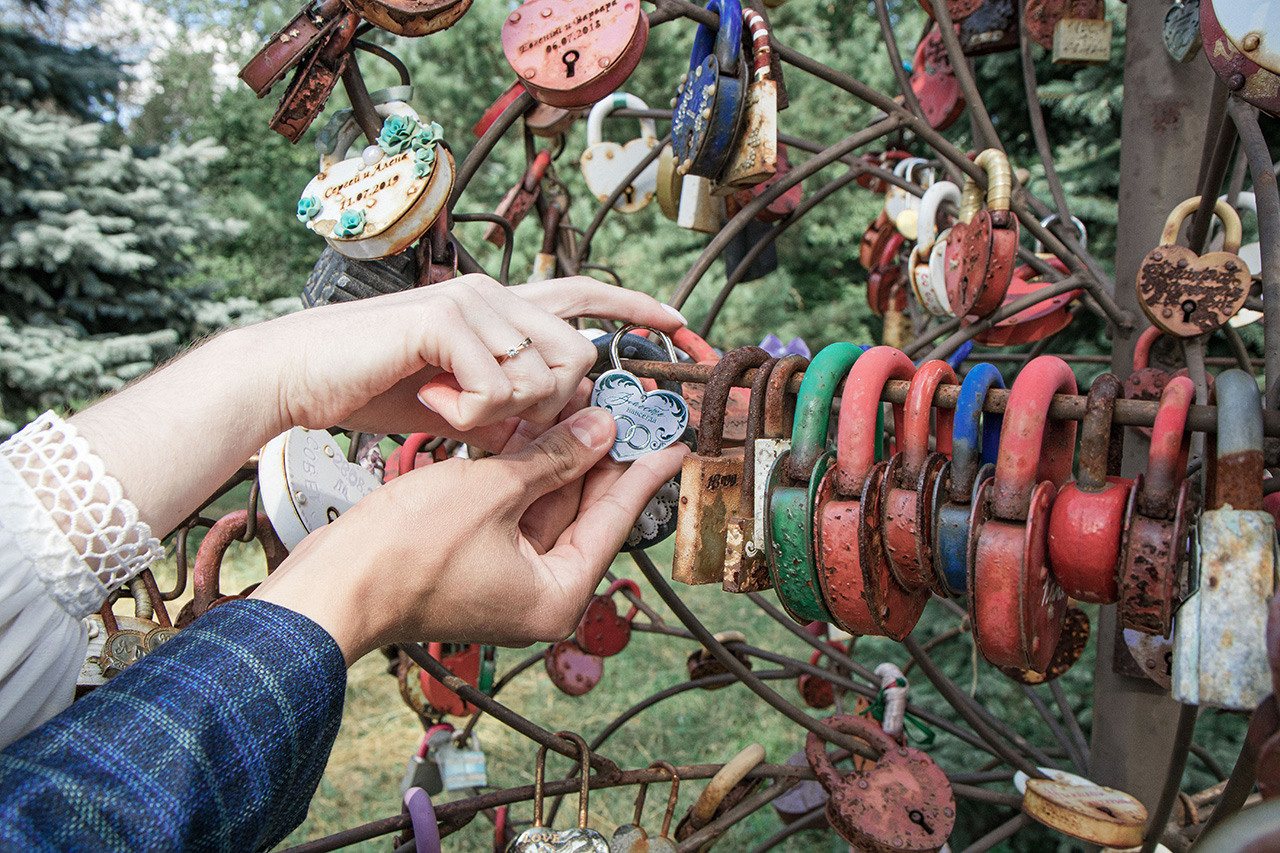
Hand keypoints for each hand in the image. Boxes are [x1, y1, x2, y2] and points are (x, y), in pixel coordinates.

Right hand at [248, 406, 686, 662]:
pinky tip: (542, 422)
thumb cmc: (403, 554)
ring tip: (591, 399)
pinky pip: (518, 506)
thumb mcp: (490, 493)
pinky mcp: (479, 559)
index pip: (615, 520)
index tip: (674, 438)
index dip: (644, 470)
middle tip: (632, 406)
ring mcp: (508, 577)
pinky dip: (529, 468)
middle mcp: (541, 593)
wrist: (328, 586)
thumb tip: (600, 427)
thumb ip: (552, 459)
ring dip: (565, 453)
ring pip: (551, 503)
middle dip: (604, 453)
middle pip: (587, 511)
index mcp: (557, 594)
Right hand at [252, 274, 684, 446]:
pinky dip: (468, 413)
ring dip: (498, 413)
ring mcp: (474, 300)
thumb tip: (570, 424)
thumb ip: (517, 409)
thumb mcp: (463, 407)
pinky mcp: (445, 317)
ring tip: (445, 406)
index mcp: (503, 308)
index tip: (682, 322)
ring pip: (544, 375)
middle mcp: (496, 293)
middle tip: (491, 420)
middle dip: (549, 406)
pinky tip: (431, 403)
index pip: (587, 297)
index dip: (637, 310)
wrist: (299, 375)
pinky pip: (498, 386)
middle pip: (578, 355)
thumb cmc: (377, 388)